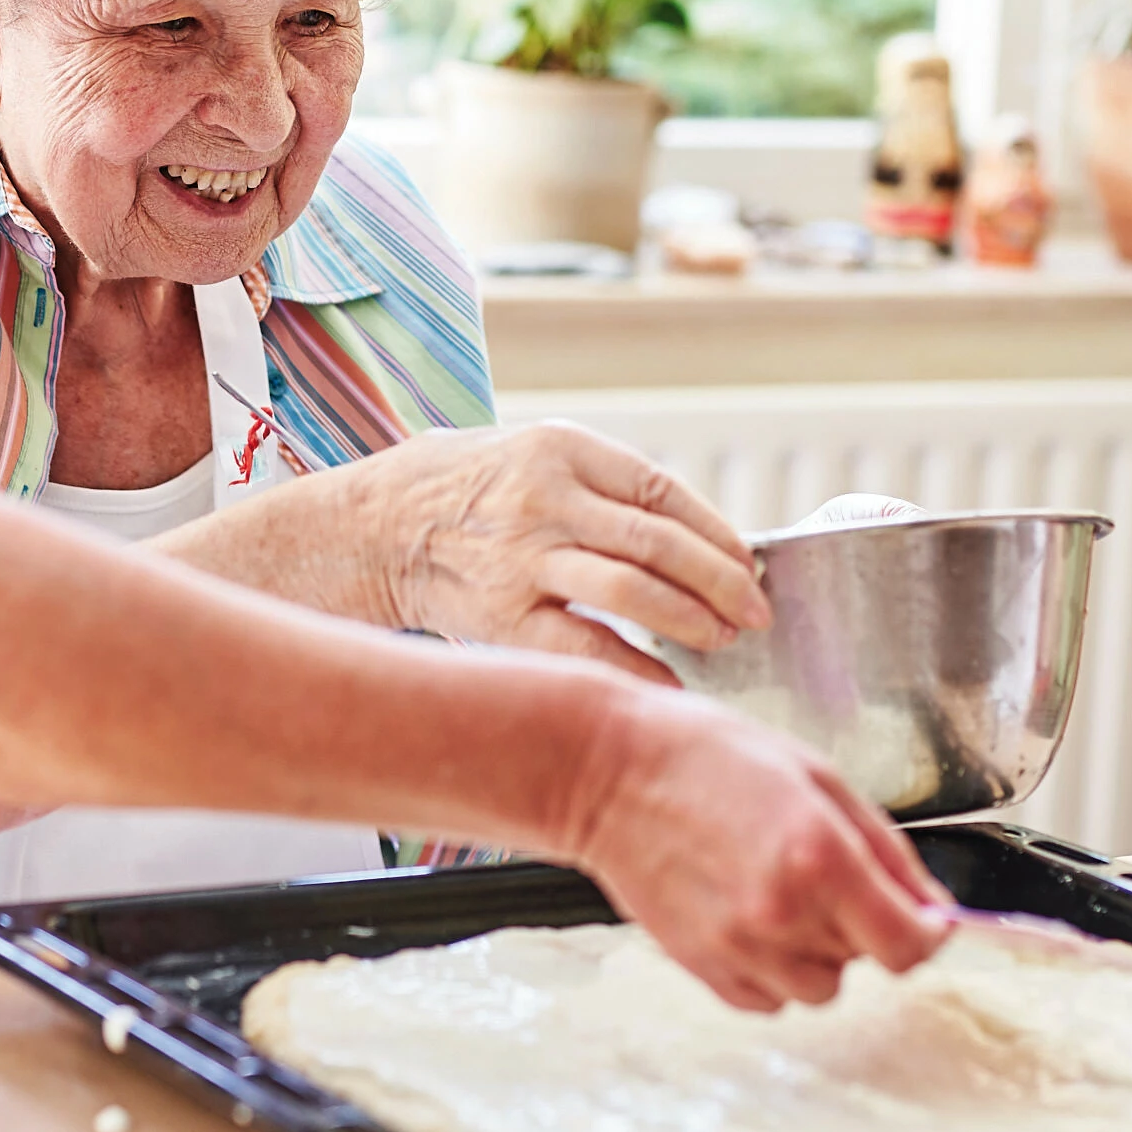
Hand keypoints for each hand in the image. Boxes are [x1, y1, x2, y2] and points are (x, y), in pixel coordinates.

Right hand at [369, 425, 767, 683]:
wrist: (377, 526)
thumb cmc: (472, 488)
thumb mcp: (536, 455)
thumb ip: (606, 488)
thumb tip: (702, 539)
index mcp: (561, 447)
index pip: (664, 492)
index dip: (718, 534)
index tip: (749, 564)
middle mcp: (544, 498)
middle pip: (659, 543)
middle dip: (721, 583)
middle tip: (754, 611)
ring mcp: (522, 558)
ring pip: (631, 590)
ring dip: (690, 620)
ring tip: (721, 638)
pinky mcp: (502, 615)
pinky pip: (584, 646)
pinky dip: (635, 669)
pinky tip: (668, 684)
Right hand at [563, 685, 950, 1010]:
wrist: (607, 772)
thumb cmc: (705, 753)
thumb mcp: (815, 773)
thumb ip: (883, 846)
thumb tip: (931, 907)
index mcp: (819, 856)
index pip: (909, 946)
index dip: (929, 934)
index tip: (925, 917)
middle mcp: (783, 913)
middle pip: (867, 962)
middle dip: (865, 922)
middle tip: (826, 867)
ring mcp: (739, 948)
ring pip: (820, 987)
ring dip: (821, 949)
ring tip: (783, 888)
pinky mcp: (704, 968)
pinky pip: (769, 998)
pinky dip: (775, 968)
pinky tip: (751, 912)